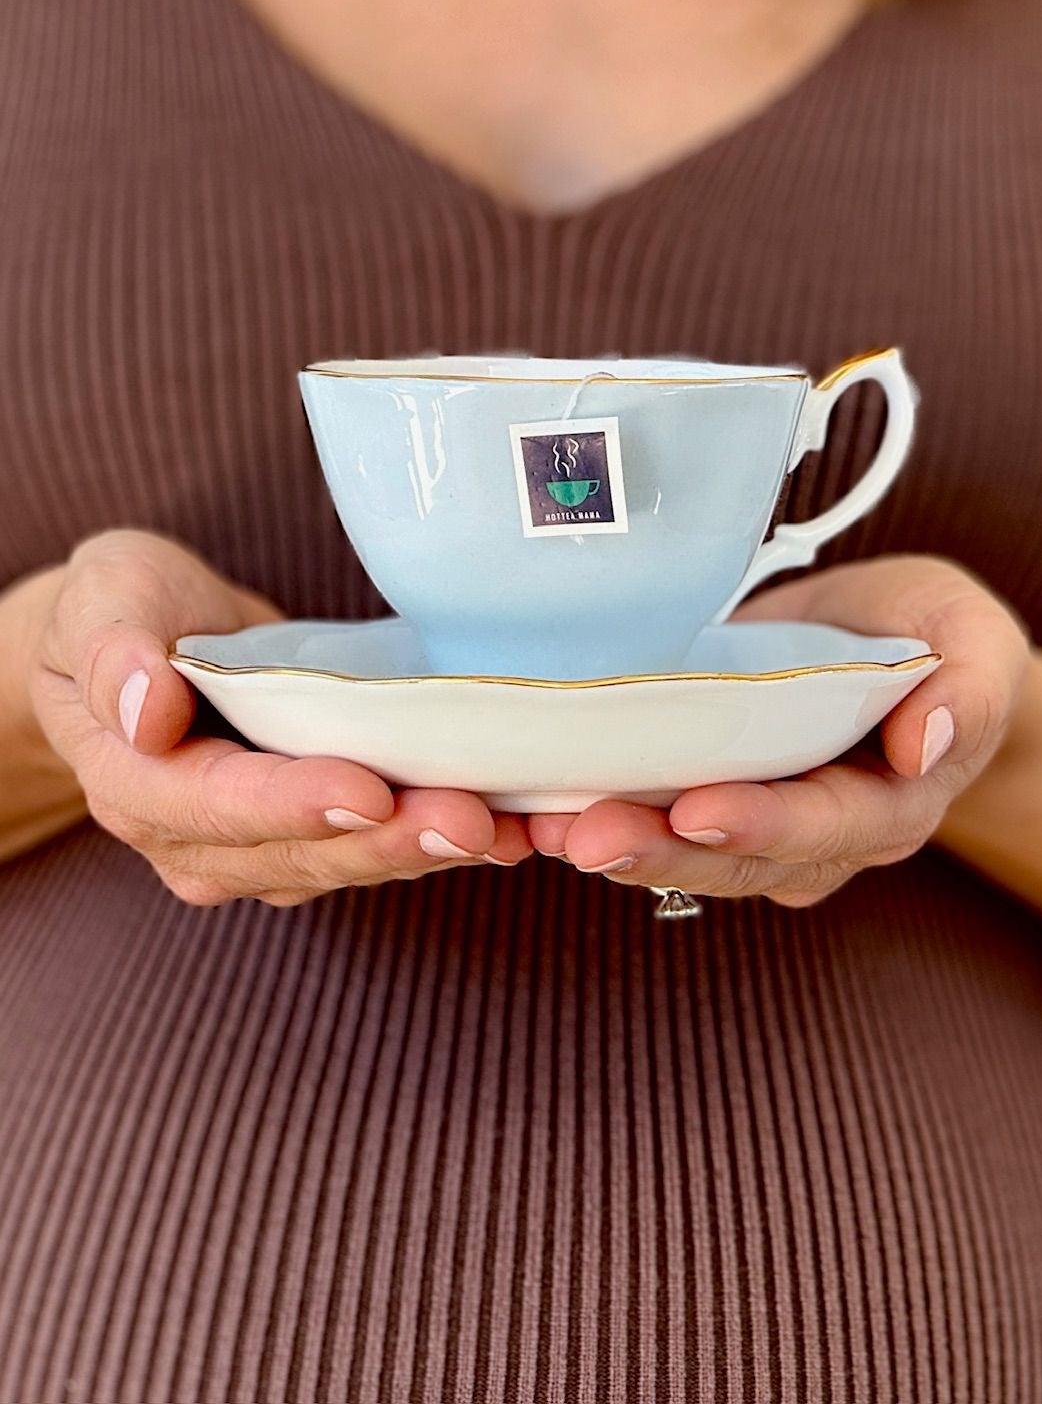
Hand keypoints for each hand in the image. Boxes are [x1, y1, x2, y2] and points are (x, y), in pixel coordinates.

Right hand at [30, 530, 530, 905]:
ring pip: (356, 863)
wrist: (155, 636)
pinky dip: (453, 840)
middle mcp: (199, 841)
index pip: (217, 806)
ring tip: (511, 830)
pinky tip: (519, 826)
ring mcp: (266, 849)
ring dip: (434, 850)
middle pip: (303, 853)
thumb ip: (113, 646)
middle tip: (470, 821)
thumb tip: (144, 709)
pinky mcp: (324, 838)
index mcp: (136, 785)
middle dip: (390, 841)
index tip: (366, 791)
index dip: (293, 803)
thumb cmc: (129, 608)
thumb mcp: (106, 594)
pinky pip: (388, 847)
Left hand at [528, 556, 1030, 907]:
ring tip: (539, 823)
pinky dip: (590, 814)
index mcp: (893, 806)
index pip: (830, 828)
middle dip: (659, 849)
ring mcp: (755, 830)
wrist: (898, 650)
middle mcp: (818, 839)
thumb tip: (925, 741)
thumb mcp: (979, 638)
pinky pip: (647, 822)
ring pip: (681, 854)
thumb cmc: (939, 639)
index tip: (699, 807)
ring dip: (612, 843)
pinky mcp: (699, 803)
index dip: (765, 823)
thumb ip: (973, 689)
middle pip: (737, 860)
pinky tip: (528, 804)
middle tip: (583, 831)